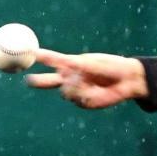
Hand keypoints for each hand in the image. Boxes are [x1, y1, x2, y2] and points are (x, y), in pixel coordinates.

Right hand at [25, 49, 148, 109]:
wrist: (127, 80)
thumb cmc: (110, 66)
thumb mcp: (90, 62)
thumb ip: (73, 65)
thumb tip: (59, 62)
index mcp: (71, 66)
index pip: (51, 62)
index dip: (39, 59)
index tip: (28, 53)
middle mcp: (71, 79)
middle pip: (48, 81)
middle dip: (38, 81)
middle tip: (29, 79)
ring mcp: (76, 91)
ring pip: (65, 92)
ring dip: (74, 87)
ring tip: (88, 81)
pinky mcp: (84, 102)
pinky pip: (77, 100)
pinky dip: (84, 95)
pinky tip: (96, 91)